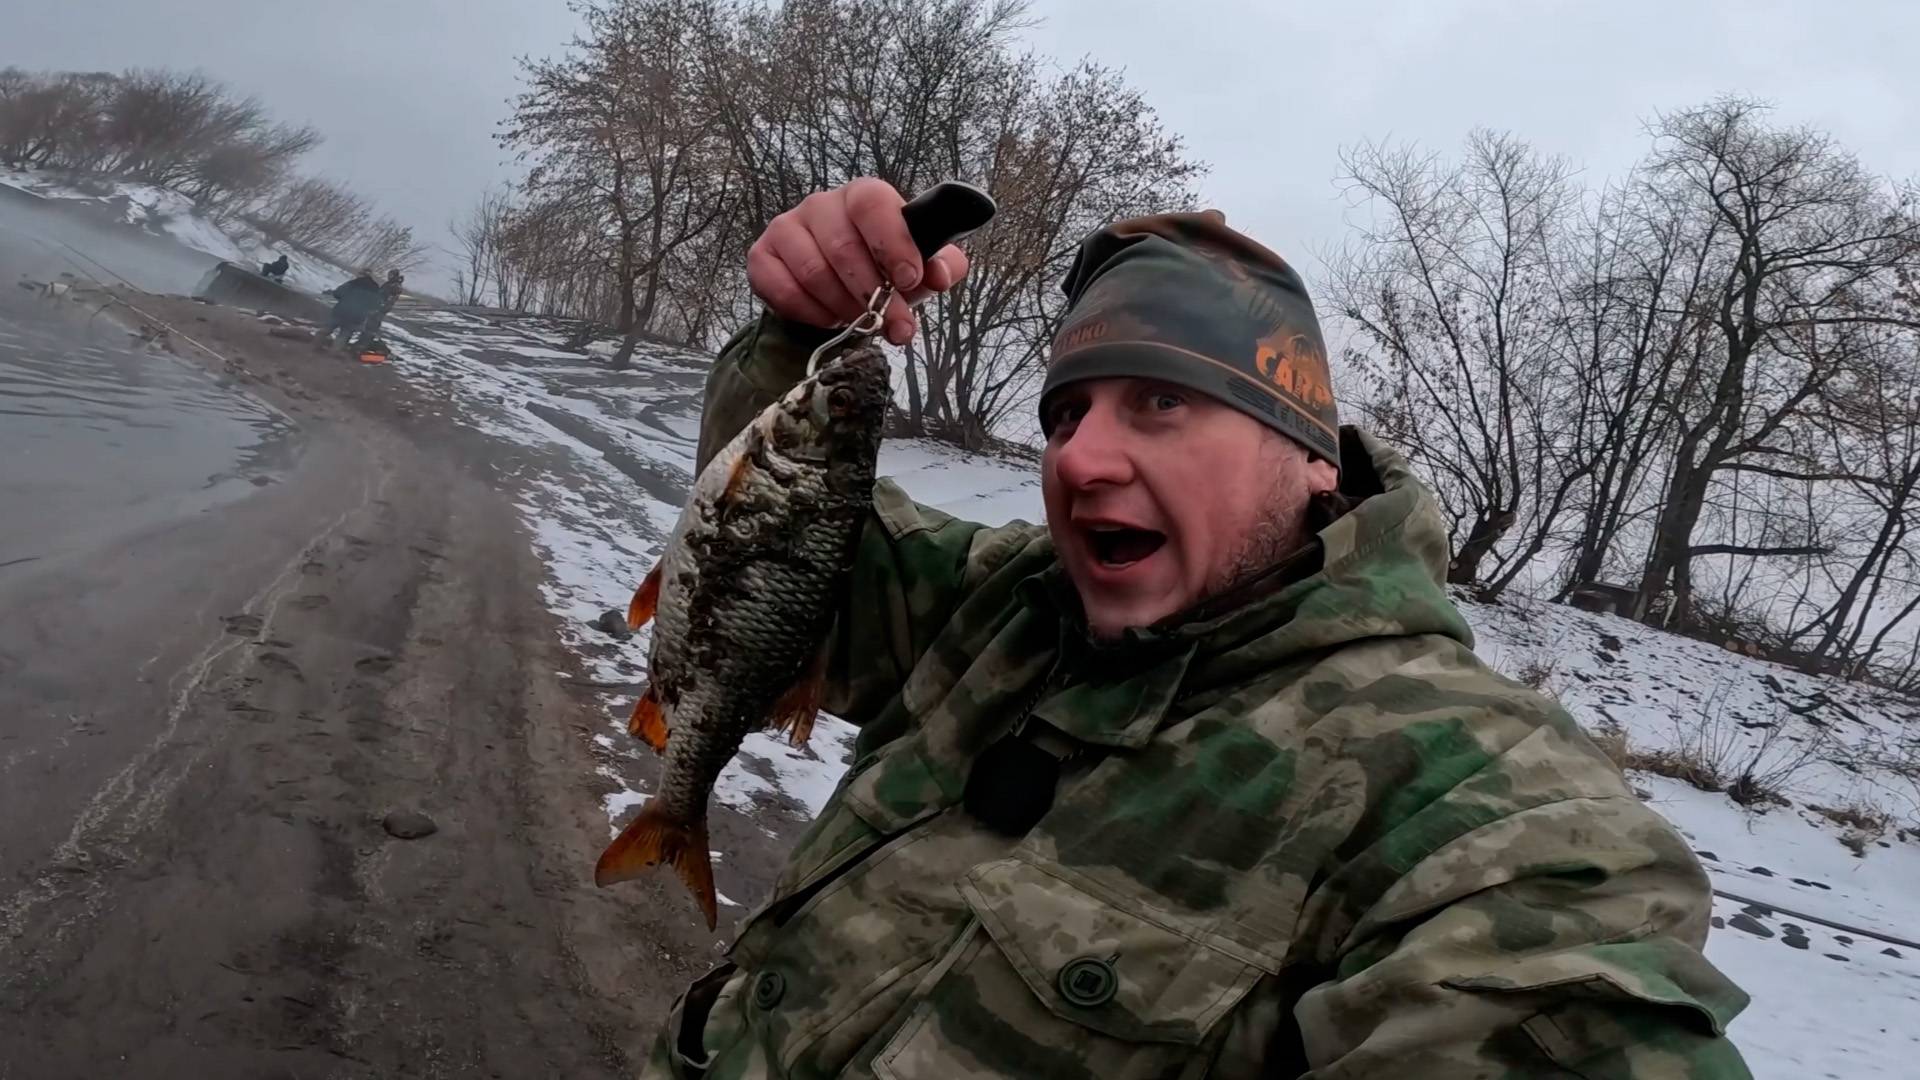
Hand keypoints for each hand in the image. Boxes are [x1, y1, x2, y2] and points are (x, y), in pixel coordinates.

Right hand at [748, 177, 970, 344]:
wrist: (836, 289)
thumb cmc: (880, 270)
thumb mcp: (918, 267)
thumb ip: (941, 266)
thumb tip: (940, 274)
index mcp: (863, 197)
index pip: (872, 203)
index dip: (892, 242)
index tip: (910, 280)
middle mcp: (821, 204)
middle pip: (843, 246)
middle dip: (874, 295)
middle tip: (895, 327)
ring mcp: (787, 227)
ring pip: (814, 272)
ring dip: (843, 307)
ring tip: (860, 321)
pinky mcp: (762, 255)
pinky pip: (782, 288)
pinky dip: (810, 312)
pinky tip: (827, 318)